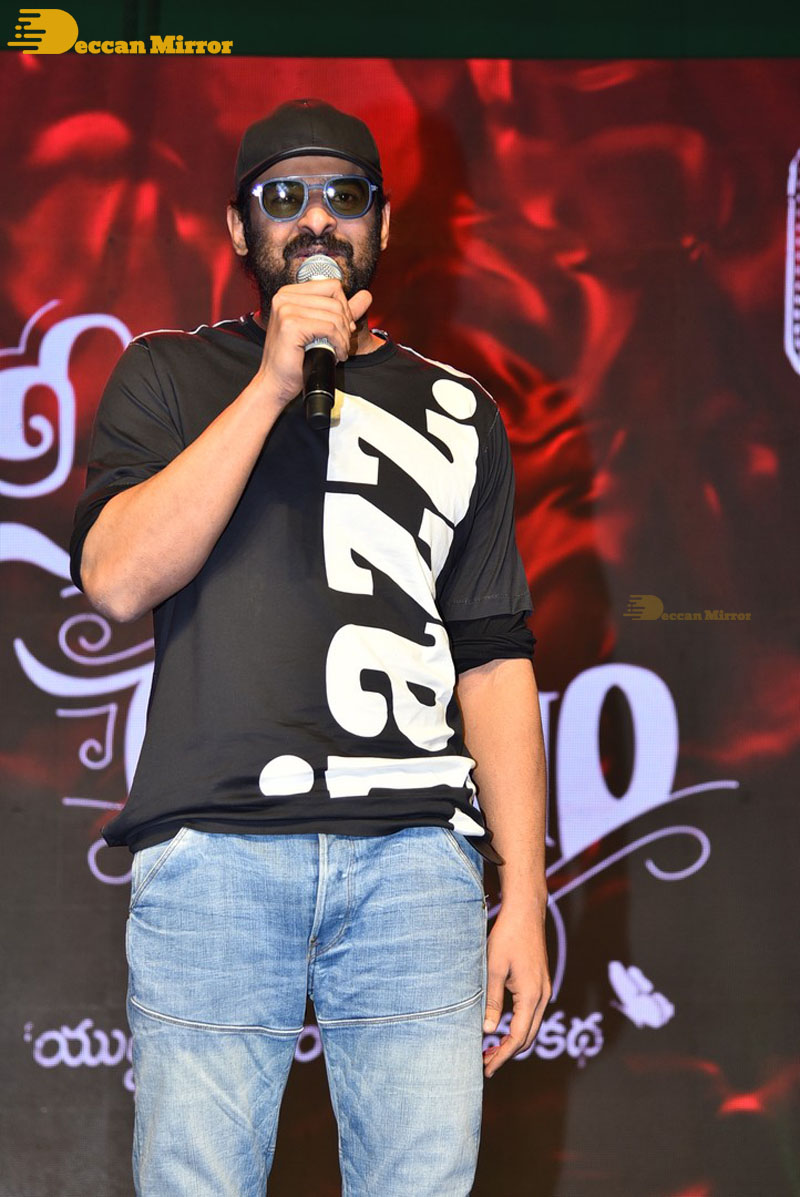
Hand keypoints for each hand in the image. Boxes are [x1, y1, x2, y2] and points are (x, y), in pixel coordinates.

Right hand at [256, 279, 372, 406]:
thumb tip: (366, 296)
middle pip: (335, 300)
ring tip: (339, 350)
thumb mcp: (319, 329)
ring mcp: (285, 309)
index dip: (344, 307)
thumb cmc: (294, 360)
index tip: (342, 328)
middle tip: (342, 343)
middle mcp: (284, 297)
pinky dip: (339, 344)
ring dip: (343, 337)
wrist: (275, 383)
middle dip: (345, 324)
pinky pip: (330, 329)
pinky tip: (336, 354)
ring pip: (335, 315)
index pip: (332, 286)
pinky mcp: (290, 325)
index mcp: (288, 293)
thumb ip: (341, 312)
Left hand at [482, 902, 550, 1077]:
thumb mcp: (493, 968)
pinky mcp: (541, 983)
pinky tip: (502, 1027)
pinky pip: (532, 1014)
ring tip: (490, 1050)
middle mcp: (543, 996)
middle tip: (485, 1063)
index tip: (487, 1068)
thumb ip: (492, 1000)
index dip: (502, 1055)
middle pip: (528, 1037)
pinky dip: (518, 1027)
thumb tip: (488, 1031)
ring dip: (513, 1041)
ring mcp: (544, 990)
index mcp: (531, 996)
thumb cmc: (507, 937)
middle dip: (507, 1053)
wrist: (526, 912)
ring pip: (531, 1027)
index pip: (518, 1037)